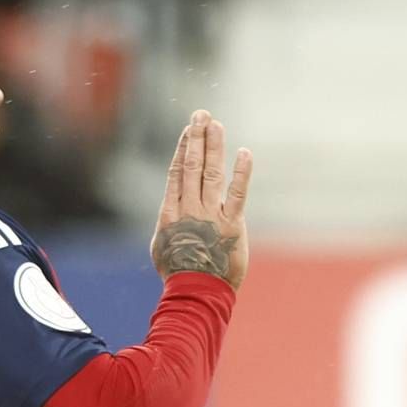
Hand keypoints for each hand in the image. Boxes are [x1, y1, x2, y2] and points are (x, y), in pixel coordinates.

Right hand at [150, 109, 252, 289]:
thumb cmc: (179, 272)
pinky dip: (240, 173)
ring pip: (211, 174)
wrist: (195, 293)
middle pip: (193, 166)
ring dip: (214, 146)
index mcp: (170, 212)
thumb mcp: (163, 243)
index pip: (177, 172)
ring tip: (216, 125)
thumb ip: (169, 220)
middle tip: (202, 114)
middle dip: (197, 137)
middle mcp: (189, 209)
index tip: (189, 129)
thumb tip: (171, 205)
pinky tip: (243, 153)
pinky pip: (237, 194)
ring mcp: (210, 216)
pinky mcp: (231, 226)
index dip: (184, 147)